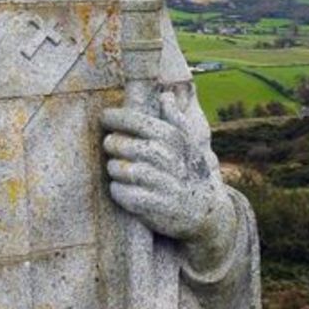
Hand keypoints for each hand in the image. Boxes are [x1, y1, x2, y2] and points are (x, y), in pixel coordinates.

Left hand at [101, 92, 236, 272]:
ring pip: (122, 169)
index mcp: (175, 140)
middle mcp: (169, 161)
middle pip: (125, 145)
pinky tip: (122, 187)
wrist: (204, 212)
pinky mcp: (154, 207)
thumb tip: (166, 95)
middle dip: (113, 143)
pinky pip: (123, 194)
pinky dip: (118, 190)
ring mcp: (162, 185)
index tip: (104, 116)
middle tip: (111, 144)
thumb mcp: (189, 144)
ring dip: (114, 167)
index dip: (118, 117)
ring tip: (117, 166)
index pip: (140, 122)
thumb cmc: (189, 172)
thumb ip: (176, 119)